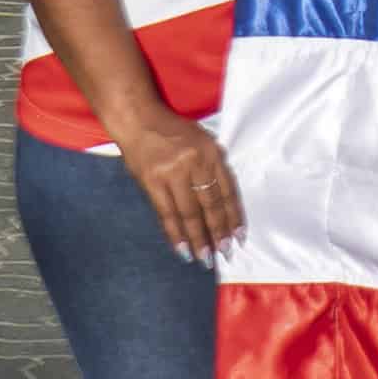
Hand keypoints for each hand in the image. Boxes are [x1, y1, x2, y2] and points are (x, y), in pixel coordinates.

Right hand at [112, 105, 243, 261]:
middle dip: (218, 232)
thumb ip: (212, 168)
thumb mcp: (202, 141)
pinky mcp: (152, 182)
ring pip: (189, 213)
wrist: (138, 120)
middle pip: (210, 205)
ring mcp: (172, 173)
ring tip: (205, 258)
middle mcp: (195, 163)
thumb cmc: (173, 131)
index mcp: (212, 153)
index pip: (227, 191)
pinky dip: (175, 234)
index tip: (239, 237)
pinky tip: (182, 249)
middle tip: (224, 254)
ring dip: (198, 239)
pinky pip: (166, 214)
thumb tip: (222, 205)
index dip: (233, 216)